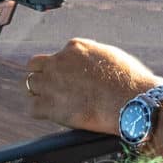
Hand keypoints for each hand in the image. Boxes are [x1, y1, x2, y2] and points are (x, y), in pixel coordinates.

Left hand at [23, 39, 162, 135]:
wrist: (131, 101)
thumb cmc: (129, 81)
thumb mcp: (112, 56)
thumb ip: (94, 55)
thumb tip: (90, 60)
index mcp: (75, 48)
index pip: (57, 55)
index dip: (62, 69)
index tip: (69, 79)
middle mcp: (58, 62)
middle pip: (35, 66)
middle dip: (43, 76)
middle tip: (52, 89)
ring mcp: (51, 83)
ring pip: (31, 85)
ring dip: (39, 93)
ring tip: (51, 103)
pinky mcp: (49, 105)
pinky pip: (32, 108)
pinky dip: (40, 112)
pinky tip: (50, 115)